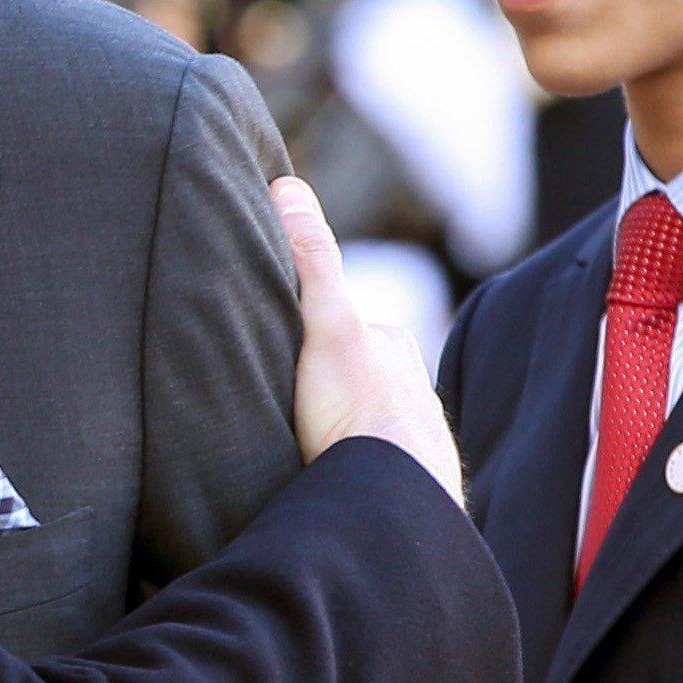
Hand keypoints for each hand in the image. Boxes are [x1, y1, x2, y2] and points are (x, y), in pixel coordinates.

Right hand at [276, 176, 464, 504]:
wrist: (391, 497)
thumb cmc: (359, 411)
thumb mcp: (325, 323)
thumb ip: (309, 259)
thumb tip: (286, 185)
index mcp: (392, 349)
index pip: (342, 327)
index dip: (306, 331)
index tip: (274, 344)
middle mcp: (409, 390)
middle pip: (353, 377)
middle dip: (323, 386)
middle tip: (282, 403)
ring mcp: (407, 439)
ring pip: (362, 423)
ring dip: (335, 432)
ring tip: (298, 446)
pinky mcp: (400, 485)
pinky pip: (367, 467)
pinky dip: (347, 469)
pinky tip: (325, 481)